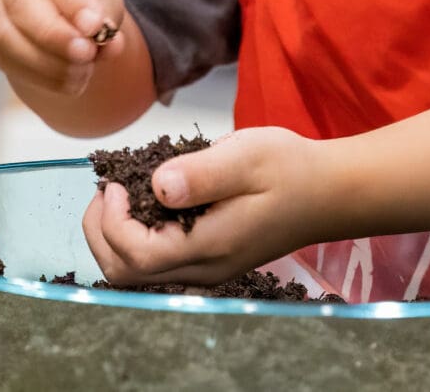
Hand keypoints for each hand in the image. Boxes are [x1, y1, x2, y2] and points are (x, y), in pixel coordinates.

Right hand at [0, 0, 127, 96]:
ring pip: (6, 34)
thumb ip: (107, 16)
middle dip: (55, 35)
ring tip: (81, 73)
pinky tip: (66, 81)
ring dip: (46, 62)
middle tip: (87, 55)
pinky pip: (3, 56)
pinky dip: (37, 76)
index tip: (94, 27)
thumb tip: (106, 42)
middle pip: (21, 1)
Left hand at [82, 128, 317, 286]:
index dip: (111, 220)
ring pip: (135, 273)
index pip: (135, 255)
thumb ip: (202, 173)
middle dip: (101, 231)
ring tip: (120, 192)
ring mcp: (204, 269)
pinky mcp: (207, 260)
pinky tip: (143, 202)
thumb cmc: (289, 169)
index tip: (116, 182)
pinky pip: (154, 263)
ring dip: (113, 235)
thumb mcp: (247, 156)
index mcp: (208, 246)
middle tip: (108, 188)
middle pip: (124, 273)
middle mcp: (202, 269)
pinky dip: (133, 236)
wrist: (328, 193)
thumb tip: (157, 185)